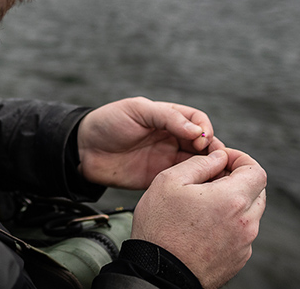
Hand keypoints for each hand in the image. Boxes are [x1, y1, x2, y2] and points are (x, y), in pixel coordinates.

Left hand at [77, 97, 223, 188]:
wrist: (83, 149)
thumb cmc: (108, 122)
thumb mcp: (137, 110)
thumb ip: (167, 117)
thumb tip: (197, 132)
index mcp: (169, 117)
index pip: (198, 121)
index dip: (205, 129)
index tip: (202, 140)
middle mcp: (172, 138)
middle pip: (203, 144)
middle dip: (214, 152)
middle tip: (216, 162)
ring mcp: (167, 159)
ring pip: (197, 164)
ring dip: (208, 169)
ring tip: (213, 177)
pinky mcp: (159, 178)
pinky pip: (182, 181)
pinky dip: (194, 184)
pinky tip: (199, 189)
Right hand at [131, 148, 266, 288]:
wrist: (158, 274)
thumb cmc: (160, 229)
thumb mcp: (169, 181)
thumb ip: (199, 163)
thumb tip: (218, 157)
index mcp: (232, 200)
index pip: (256, 170)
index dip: (241, 159)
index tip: (223, 160)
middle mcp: (245, 223)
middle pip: (257, 191)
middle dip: (238, 180)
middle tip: (212, 179)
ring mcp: (244, 244)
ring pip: (250, 213)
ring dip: (234, 202)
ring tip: (204, 204)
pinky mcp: (238, 259)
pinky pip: (242, 233)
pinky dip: (230, 223)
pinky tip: (204, 225)